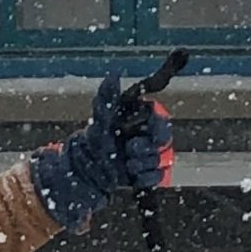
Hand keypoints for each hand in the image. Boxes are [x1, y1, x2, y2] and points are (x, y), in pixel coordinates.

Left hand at [30, 69, 171, 228]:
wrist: (86, 170)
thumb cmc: (93, 140)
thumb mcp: (100, 119)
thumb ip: (108, 97)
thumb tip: (114, 74)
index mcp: (140, 122)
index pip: (161, 121)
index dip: (158, 128)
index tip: (151, 133)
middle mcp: (147, 137)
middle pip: (164, 142)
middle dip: (147, 148)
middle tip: (130, 149)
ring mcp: (148, 156)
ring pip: (161, 160)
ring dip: (144, 163)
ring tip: (128, 164)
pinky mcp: (147, 175)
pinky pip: (158, 176)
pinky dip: (146, 177)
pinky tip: (134, 177)